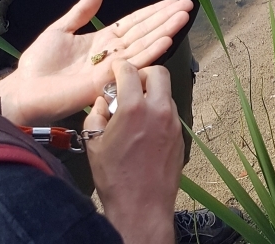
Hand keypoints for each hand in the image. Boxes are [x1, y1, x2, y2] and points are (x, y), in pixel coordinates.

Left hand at [0, 0, 192, 125]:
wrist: (23, 90)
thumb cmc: (38, 64)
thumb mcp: (60, 30)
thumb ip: (81, 12)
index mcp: (102, 41)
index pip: (133, 23)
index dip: (152, 12)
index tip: (172, 1)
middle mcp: (111, 54)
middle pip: (144, 32)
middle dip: (166, 18)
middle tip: (187, 5)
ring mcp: (111, 68)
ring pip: (144, 45)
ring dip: (165, 30)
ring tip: (183, 16)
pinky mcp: (105, 79)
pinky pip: (132, 63)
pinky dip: (151, 51)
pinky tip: (166, 39)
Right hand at [85, 58, 182, 243]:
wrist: (141, 208)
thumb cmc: (115, 178)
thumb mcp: (94, 143)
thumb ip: (96, 114)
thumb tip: (103, 102)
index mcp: (134, 108)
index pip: (130, 71)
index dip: (120, 67)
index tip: (115, 71)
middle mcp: (158, 110)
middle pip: (158, 73)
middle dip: (144, 74)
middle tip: (131, 86)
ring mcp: (173, 123)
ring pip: (166, 93)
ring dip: (152, 94)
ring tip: (137, 111)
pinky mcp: (180, 135)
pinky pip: (170, 113)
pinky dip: (159, 112)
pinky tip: (146, 129)